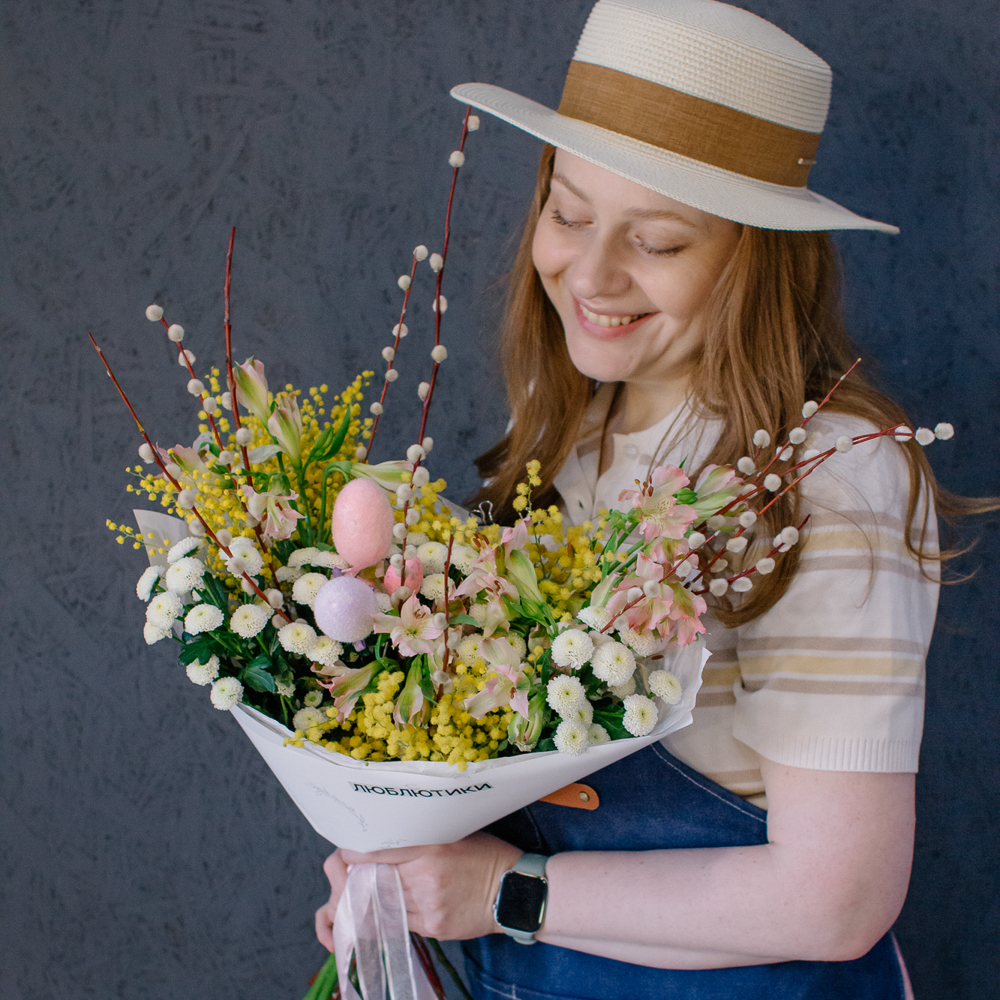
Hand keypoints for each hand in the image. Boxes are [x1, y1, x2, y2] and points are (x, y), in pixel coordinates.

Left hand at [315, 832, 522, 944]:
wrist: (513, 891)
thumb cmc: (486, 856)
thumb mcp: (455, 834)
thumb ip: (421, 839)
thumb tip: (389, 837)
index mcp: (431, 849)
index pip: (379, 851)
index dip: (356, 852)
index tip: (346, 851)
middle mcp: (425, 878)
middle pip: (378, 878)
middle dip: (363, 874)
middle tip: (356, 868)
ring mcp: (428, 906)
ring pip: (386, 901)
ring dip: (378, 894)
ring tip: (379, 884)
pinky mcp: (433, 926)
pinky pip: (403, 919)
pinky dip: (398, 911)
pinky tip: (403, 902)